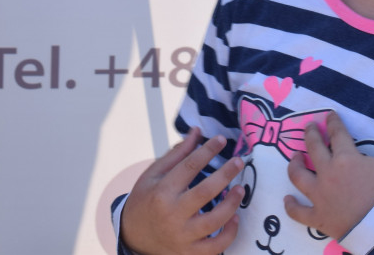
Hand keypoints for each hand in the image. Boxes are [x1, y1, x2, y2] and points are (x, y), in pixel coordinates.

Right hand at [120, 128, 244, 254]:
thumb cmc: (146, 200)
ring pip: (214, 222)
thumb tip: (197, 131)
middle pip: (205, 192)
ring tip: (240, 189)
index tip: (221, 140)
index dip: (208, 150)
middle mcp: (172, 214)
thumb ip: (177, 154)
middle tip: (238, 162)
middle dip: (225, 174)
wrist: (133, 236)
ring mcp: (182, 236)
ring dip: (231, 204)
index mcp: (162, 192)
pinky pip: (215, 248)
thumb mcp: (154, 174)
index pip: (189, 166)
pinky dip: (229, 234)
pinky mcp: (189, 253)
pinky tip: (234, 219)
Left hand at [284, 99, 373, 240]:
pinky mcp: (318, 218)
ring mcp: (320, 196)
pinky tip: (287, 199)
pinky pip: (298, 212)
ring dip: (294, 165)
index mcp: (346, 158)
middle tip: (309, 127)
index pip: (336, 134)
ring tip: (294, 157)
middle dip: (311, 135)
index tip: (329, 116)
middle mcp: (328, 174)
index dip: (332, 122)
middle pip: (313, 149)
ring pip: (298, 176)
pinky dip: (291, 206)